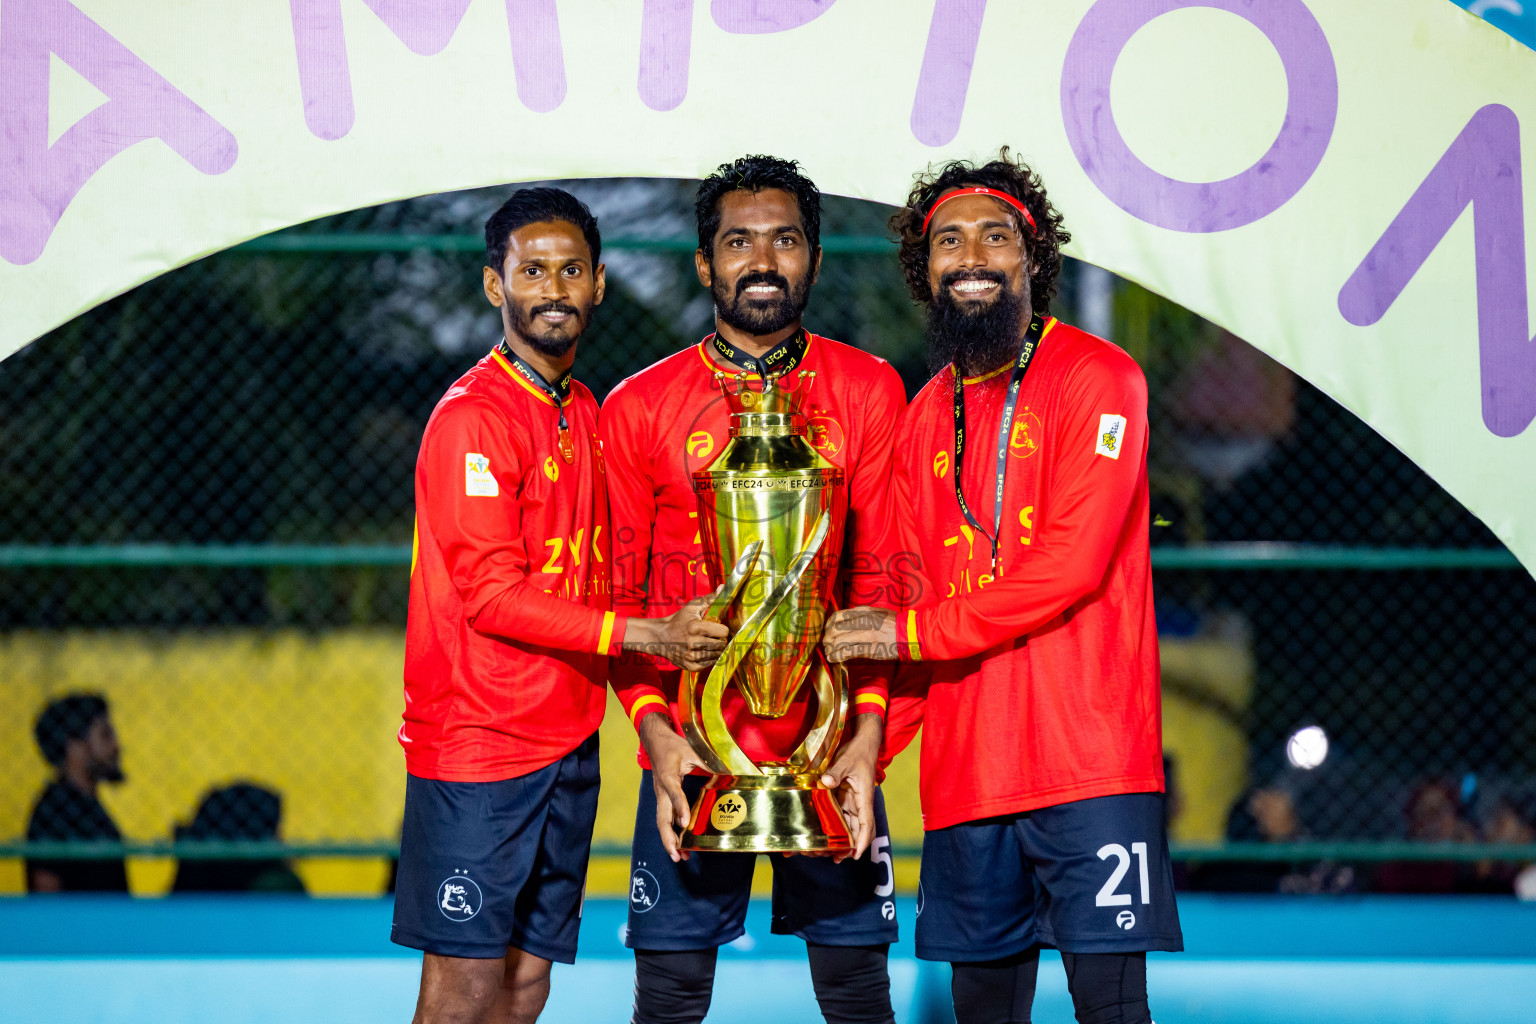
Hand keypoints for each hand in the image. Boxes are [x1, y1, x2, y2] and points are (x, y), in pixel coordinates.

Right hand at [625, 591, 729, 671]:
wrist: (659, 637)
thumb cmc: (678, 620)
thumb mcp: (692, 607)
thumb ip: (710, 599)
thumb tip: (723, 587)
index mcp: (696, 627)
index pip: (724, 632)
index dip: (722, 629)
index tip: (717, 627)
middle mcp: (694, 643)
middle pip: (721, 644)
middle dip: (720, 639)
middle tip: (713, 636)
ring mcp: (692, 657)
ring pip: (717, 655)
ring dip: (715, 649)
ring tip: (707, 642)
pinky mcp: (691, 667)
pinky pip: (709, 664)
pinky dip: (708, 658)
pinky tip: (701, 650)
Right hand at [638, 711, 707, 861]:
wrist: (656, 742)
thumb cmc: (674, 746)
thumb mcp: (692, 750)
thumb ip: (708, 763)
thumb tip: (729, 774)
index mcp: (668, 775)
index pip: (674, 793)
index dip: (680, 808)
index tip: (685, 823)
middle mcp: (662, 789)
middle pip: (662, 817)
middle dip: (668, 838)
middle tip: (677, 854)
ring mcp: (660, 796)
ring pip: (662, 822)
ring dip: (669, 841)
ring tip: (680, 857)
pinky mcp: (663, 799)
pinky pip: (665, 819)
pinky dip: (670, 834)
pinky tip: (680, 846)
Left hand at [819, 712, 883, 861]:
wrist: (864, 741)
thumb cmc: (858, 751)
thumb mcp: (846, 759)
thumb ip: (836, 771)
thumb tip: (826, 782)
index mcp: (864, 797)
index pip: (866, 823)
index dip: (862, 841)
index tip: (856, 855)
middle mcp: (859, 803)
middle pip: (857, 831)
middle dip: (849, 847)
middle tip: (834, 858)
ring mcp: (852, 802)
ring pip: (849, 827)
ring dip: (841, 841)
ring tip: (825, 853)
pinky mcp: (844, 798)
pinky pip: (840, 817)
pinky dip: (834, 829)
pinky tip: (822, 837)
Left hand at [821, 606, 898, 663]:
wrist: (911, 634)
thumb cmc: (895, 624)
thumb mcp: (877, 613)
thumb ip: (862, 616)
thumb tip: (847, 623)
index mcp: (863, 611)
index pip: (838, 616)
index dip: (828, 625)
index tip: (827, 630)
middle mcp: (862, 621)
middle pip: (835, 629)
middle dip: (827, 637)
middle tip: (826, 644)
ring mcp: (866, 634)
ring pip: (839, 641)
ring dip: (831, 648)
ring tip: (829, 653)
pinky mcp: (869, 648)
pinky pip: (848, 652)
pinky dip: (838, 656)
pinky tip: (834, 659)